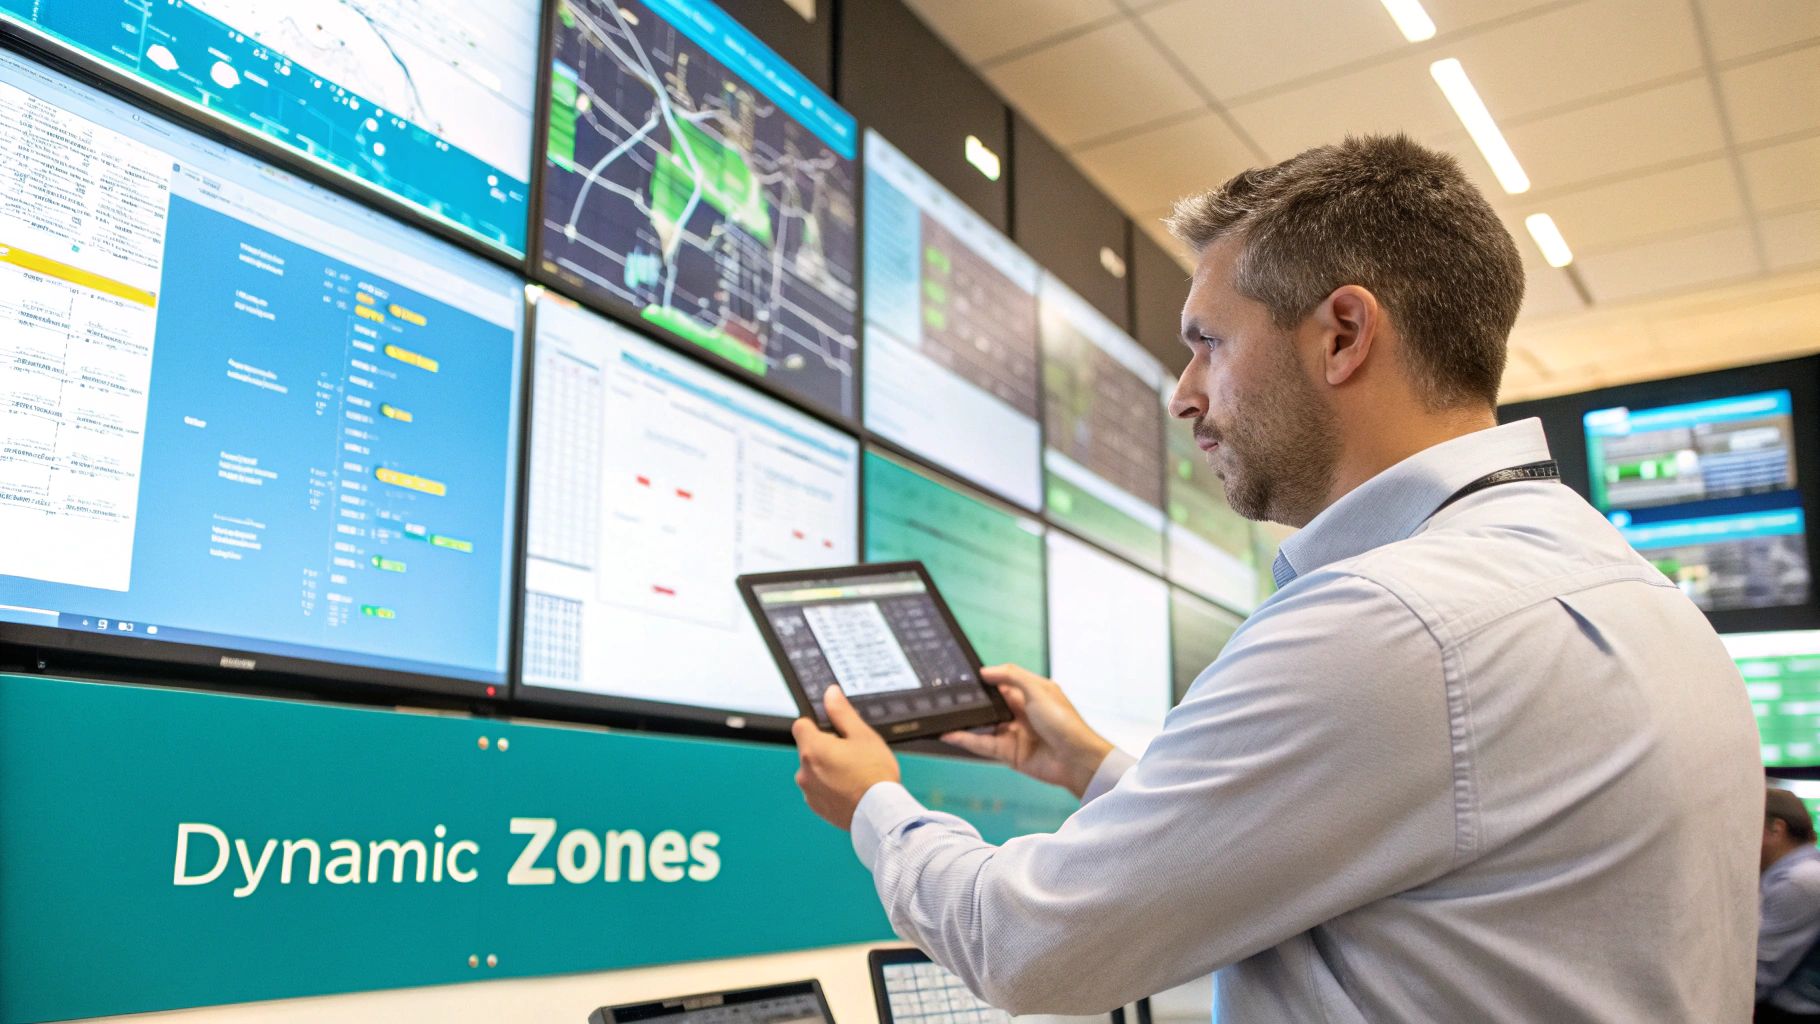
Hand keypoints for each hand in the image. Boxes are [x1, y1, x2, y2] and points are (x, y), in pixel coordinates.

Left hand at [792, 686, 900, 829]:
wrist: (880, 814)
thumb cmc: (875, 774)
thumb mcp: (862, 735)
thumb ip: (842, 713)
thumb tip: (830, 693)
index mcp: (813, 749)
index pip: (801, 725)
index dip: (817, 725)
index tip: (834, 732)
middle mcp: (804, 771)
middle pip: (809, 749)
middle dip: (826, 749)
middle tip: (852, 755)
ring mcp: (809, 791)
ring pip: (814, 770)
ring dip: (827, 769)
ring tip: (854, 775)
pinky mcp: (816, 807)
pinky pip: (819, 789)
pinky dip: (830, 787)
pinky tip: (851, 790)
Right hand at [942, 664, 1114, 797]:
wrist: (1076, 760)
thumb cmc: (1065, 722)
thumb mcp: (1039, 690)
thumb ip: (1012, 677)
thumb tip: (986, 671)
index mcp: (1031, 694)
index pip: (1002, 683)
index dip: (985, 680)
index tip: (964, 676)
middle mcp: (1021, 713)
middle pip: (990, 705)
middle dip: (971, 701)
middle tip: (946, 696)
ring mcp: (1014, 734)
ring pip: (983, 725)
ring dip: (964, 721)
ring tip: (941, 715)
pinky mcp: (1009, 754)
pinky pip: (983, 745)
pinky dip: (966, 739)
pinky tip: (950, 734)